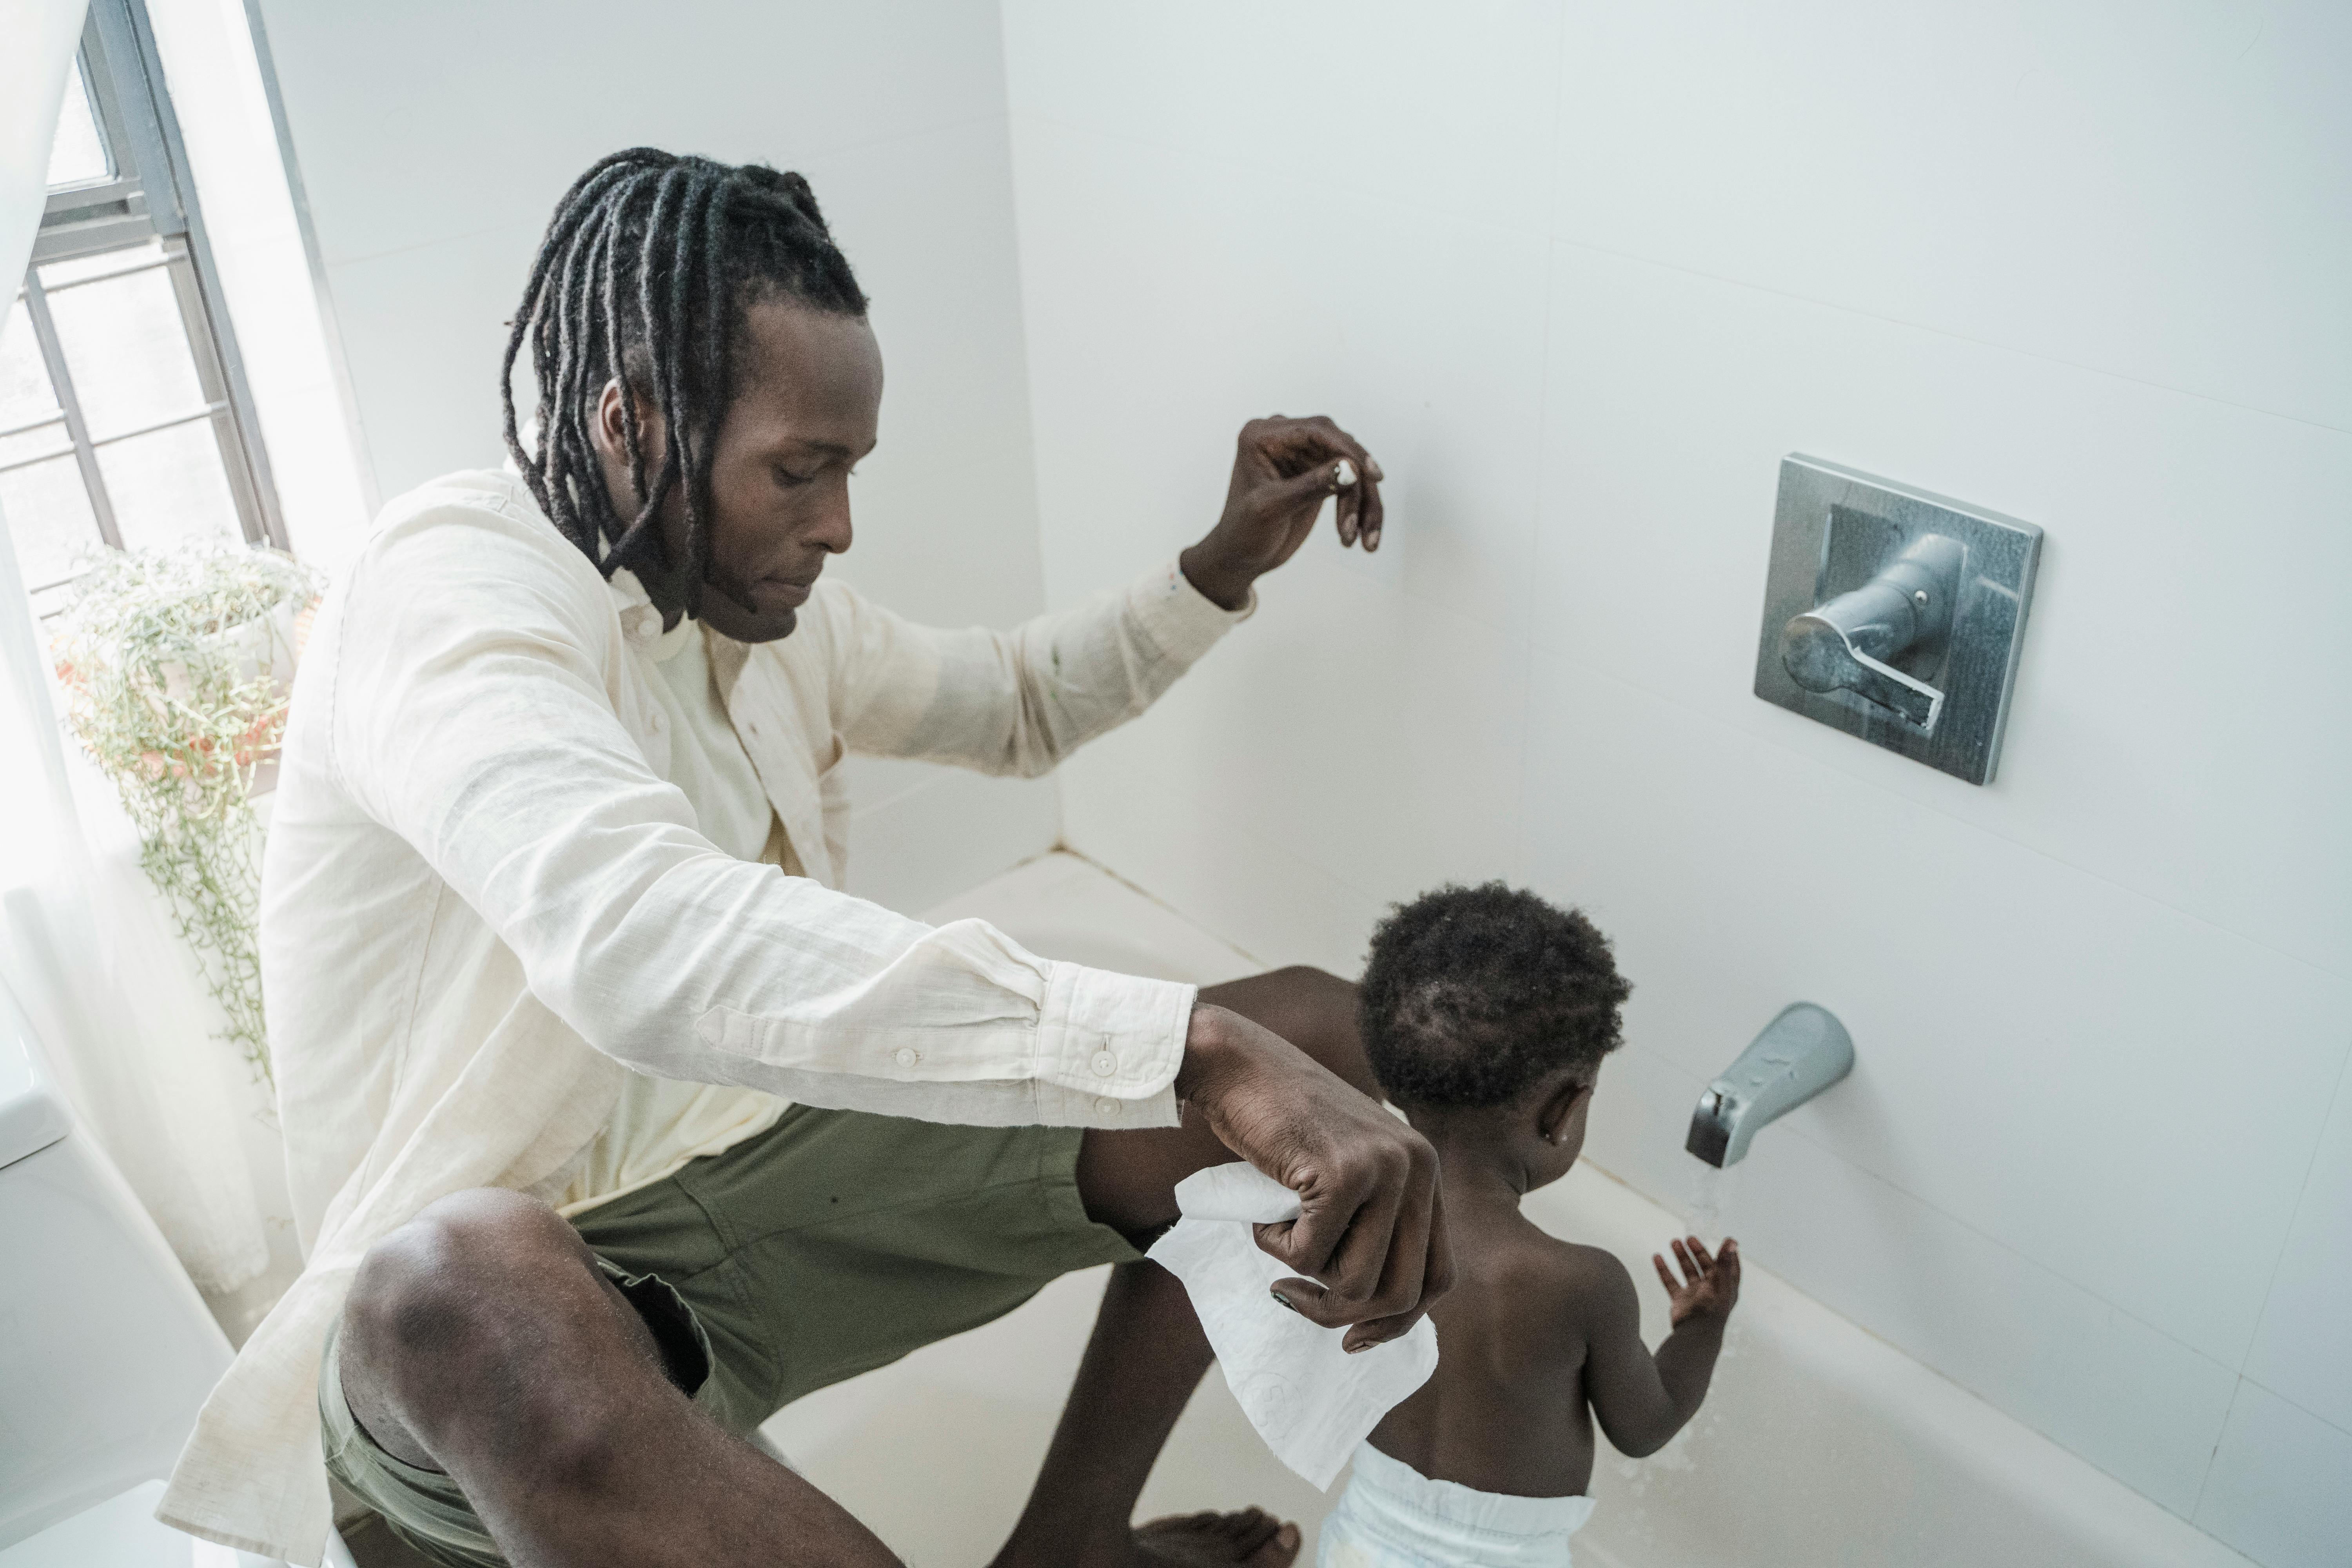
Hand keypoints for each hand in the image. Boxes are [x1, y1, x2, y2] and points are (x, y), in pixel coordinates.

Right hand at [1174, 1003, 1450, 1350]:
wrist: (1236, 1064)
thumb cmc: (1282, 1125)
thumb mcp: (1348, 1173)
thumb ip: (1374, 1223)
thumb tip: (1377, 1313)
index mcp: (1426, 1171)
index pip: (1438, 1276)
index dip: (1399, 1321)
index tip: (1354, 1336)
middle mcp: (1419, 1168)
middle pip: (1402, 1293)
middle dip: (1344, 1314)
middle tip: (1295, 1297)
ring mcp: (1385, 1168)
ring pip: (1356, 1283)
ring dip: (1305, 1280)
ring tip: (1277, 1238)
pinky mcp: (1342, 1172)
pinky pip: (1309, 1256)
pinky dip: (1275, 1247)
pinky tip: (1263, 1215)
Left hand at [1179, 416, 1385, 610]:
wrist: (1240, 558)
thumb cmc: (1244, 532)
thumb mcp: (1273, 509)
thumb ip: (1311, 486)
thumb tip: (1352, 469)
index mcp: (1262, 436)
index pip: (1316, 431)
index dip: (1348, 450)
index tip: (1372, 474)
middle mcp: (1283, 439)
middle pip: (1338, 446)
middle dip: (1359, 482)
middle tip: (1368, 516)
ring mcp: (1302, 455)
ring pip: (1350, 468)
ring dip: (1362, 503)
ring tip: (1361, 540)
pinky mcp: (1317, 474)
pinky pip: (1350, 483)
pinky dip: (1360, 508)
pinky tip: (1360, 534)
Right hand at [1653, 1236, 1740, 1328]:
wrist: (1694, 1335)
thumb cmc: (1712, 1311)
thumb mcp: (1720, 1283)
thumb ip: (1724, 1262)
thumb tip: (1732, 1240)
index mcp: (1726, 1287)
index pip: (1729, 1268)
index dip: (1728, 1255)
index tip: (1727, 1241)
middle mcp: (1711, 1290)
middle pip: (1706, 1265)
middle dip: (1698, 1251)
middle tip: (1689, 1238)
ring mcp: (1695, 1295)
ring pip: (1688, 1271)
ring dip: (1681, 1257)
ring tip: (1674, 1242)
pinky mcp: (1680, 1301)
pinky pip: (1671, 1282)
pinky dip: (1664, 1270)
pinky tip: (1657, 1257)